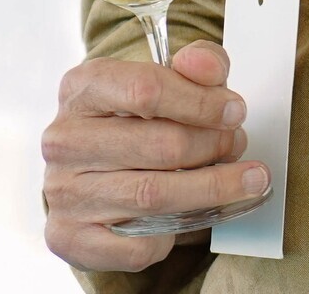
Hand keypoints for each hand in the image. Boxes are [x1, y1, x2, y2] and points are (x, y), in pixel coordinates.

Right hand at [40, 41, 270, 272]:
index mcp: (82, 88)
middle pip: (158, 144)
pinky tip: (187, 216)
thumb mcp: (165, 79)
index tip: (235, 111)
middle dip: (212, 145)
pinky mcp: (69, 237)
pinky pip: (137, 244)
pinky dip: (172, 234)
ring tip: (245, 179)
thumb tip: (210, 70)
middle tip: (237, 144)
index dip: (201, 102)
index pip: (146, 89)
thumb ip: (198, 64)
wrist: (89, 175)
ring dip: (211, 188)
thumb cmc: (135, 121)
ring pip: (154, 194)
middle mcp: (64, 140)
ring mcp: (63, 192)